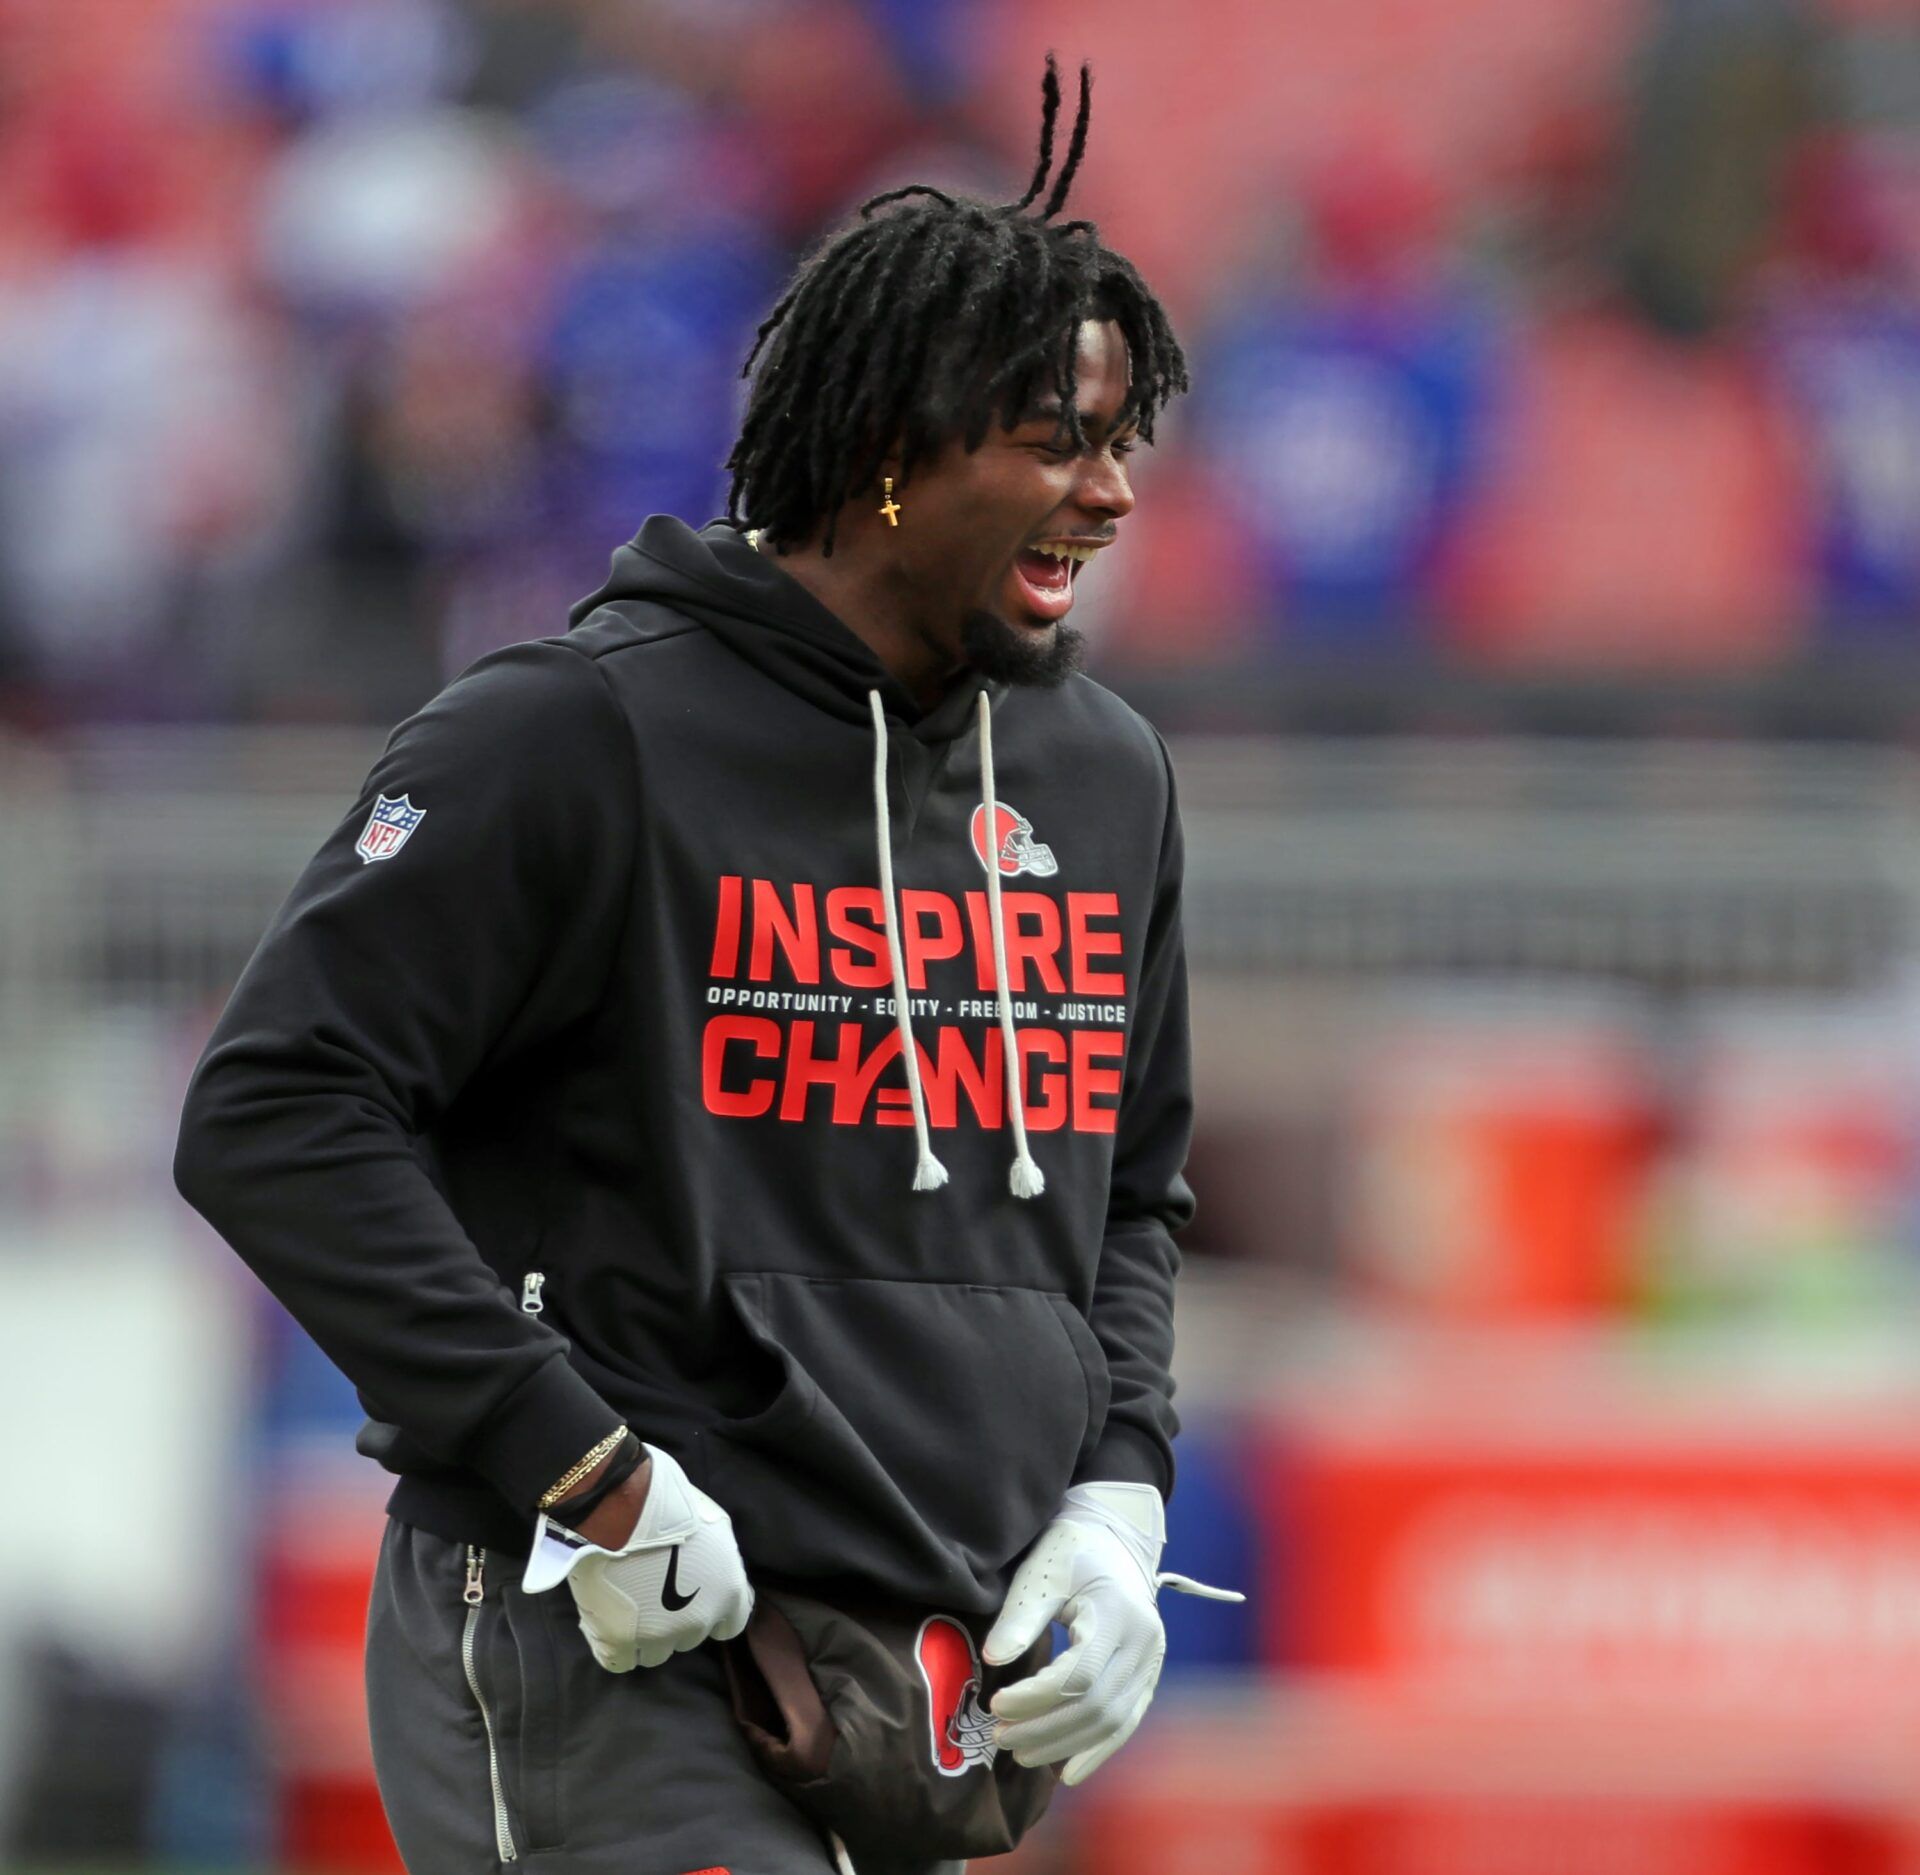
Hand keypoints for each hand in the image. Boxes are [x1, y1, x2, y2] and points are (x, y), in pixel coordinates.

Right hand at [521, 1442, 753, 1670]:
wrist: (623, 1506)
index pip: (729, 1625)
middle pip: (689, 1637)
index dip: (712, 1614)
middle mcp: (699, 1621)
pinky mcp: (619, 1641)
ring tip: (628, 1605)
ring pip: (655, 1653)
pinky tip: (609, 1626)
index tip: (695, 1600)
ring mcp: (659, 1635)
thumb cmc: (671, 1504)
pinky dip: (616, 1648)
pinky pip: (620, 1662)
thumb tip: (712, 1575)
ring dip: (645, 1635)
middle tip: (654, 1592)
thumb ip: (719, 1560)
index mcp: (728, 1592)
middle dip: (676, 1620)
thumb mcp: (715, 1525)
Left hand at [980, 1481, 1243, 1785]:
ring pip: (1112, 1721)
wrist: (1115, 1538)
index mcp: (1118, 1613)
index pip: (1078, 1676)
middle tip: (1000, 1736)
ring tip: (1020, 1751)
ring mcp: (1152, 1661)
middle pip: (1096, 1706)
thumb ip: (1021, 1617)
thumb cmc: (1073, 1549)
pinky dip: (1098, 1749)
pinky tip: (1068, 1772)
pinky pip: (1126, 1721)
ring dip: (1065, 1744)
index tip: (996, 1705)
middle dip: (1046, 1729)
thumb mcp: (1042, 1572)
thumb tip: (994, 1660)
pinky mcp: (1148, 1674)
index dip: (1035, 1699)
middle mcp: (1144, 1642)